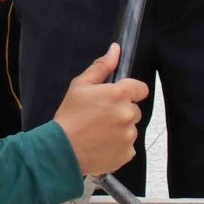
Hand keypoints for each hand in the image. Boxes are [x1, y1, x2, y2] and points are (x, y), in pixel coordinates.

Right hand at [53, 44, 147, 176]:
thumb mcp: (80, 85)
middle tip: (100, 117)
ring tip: (98, 133)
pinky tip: (101, 145)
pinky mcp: (127, 153)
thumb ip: (101, 66)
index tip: (117, 97)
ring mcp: (129, 136)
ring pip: (131, 128)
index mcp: (119, 94)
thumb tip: (116, 49)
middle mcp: (128, 114)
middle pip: (134, 109)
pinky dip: (118, 146)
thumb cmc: (69, 116)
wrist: (62, 150)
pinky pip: (128, 146)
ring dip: (120, 129)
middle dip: (121, 111)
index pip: (141, 88)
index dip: (130, 91)